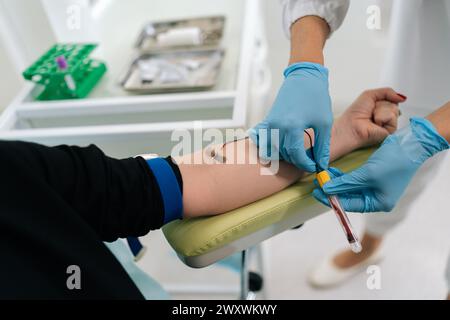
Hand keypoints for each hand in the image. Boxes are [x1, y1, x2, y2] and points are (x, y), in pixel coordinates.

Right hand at [249, 62, 331, 171]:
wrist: (304, 77)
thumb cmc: (316, 97)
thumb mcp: (324, 122)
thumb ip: (322, 146)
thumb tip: (322, 163)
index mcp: (293, 127)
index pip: (296, 155)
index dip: (305, 164)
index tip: (313, 167)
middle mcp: (277, 126)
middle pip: (283, 154)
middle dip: (296, 161)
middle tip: (307, 161)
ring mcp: (270, 123)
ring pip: (271, 150)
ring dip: (283, 156)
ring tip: (296, 155)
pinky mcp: (267, 120)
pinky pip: (262, 139)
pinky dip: (266, 146)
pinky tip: (276, 149)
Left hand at [314, 117, 449, 211]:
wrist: (412, 143)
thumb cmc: (394, 161)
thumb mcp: (367, 174)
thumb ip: (346, 183)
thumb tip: (327, 189)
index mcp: (379, 203)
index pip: (350, 205)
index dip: (332, 199)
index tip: (317, 192)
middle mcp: (376, 197)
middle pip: (348, 197)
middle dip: (332, 190)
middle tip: (317, 183)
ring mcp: (375, 186)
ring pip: (349, 187)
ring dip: (336, 182)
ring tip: (323, 175)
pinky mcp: (372, 175)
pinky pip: (354, 179)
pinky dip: (343, 176)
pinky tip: (333, 172)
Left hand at [331, 88, 405, 155]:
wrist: (350, 125)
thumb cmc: (355, 112)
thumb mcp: (370, 94)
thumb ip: (387, 92)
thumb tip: (403, 98)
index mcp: (382, 109)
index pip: (393, 99)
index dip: (384, 99)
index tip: (373, 104)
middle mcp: (386, 117)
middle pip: (395, 104)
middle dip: (381, 104)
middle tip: (371, 111)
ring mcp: (389, 125)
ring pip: (394, 109)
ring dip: (381, 110)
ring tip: (372, 117)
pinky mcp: (390, 132)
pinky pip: (392, 117)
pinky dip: (382, 117)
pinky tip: (375, 123)